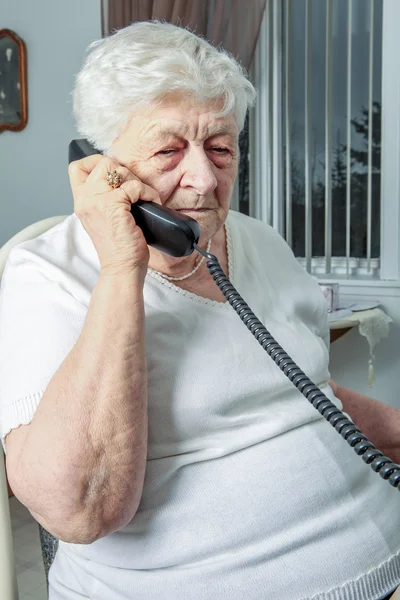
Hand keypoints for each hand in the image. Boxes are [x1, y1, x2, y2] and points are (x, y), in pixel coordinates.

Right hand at [69, 155, 159, 276]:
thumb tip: (124, 180)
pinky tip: (152, 203)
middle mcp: (85, 199)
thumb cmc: (119, 248)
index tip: (115, 175)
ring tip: (145, 198)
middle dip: (124, 171)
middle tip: (135, 190)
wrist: (121, 269)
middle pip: (102, 163)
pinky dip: (148, 192)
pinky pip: (134, 186)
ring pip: (118, 170)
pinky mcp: (113, 205)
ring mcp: (97, 201)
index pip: (77, 167)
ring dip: (137, 182)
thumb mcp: (105, 220)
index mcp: (81, 202)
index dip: (96, 162)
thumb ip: (105, 199)